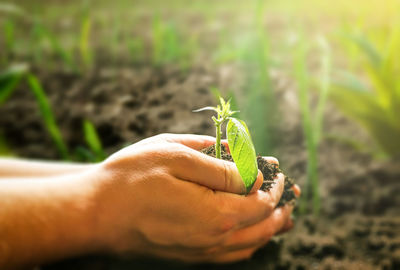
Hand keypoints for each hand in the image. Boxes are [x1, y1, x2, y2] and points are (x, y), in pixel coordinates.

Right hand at [89, 133, 297, 262]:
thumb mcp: (176, 156)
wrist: (94, 215)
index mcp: (216, 213)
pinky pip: (230, 256)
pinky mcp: (188, 258)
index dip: (273, 185)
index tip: (276, 171)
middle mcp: (214, 240)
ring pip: (249, 246)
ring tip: (280, 216)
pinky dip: (248, 244)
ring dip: (269, 230)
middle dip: (280, 209)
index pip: (261, 202)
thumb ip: (219, 166)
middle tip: (288, 194)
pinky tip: (247, 234)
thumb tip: (249, 172)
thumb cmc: (131, 180)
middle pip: (262, 229)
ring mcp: (201, 253)